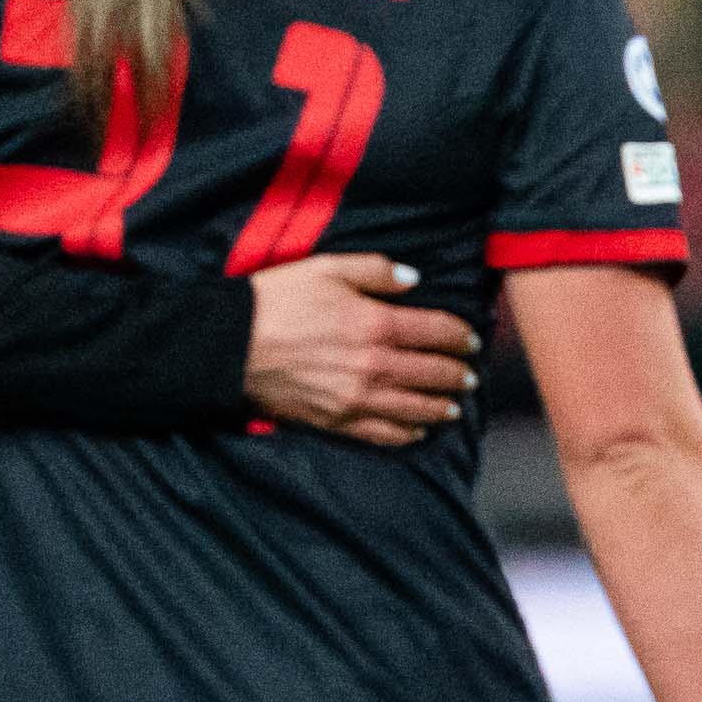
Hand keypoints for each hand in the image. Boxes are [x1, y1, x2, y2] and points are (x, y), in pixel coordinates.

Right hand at [241, 250, 479, 443]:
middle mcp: (374, 365)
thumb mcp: (326, 268)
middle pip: (432, 372)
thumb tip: (413, 278)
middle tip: (471, 375)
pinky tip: (418, 431)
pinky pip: (382, 433)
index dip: (459, 336)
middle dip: (457, 374)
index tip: (470, 339)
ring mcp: (357, 398)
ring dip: (440, 406)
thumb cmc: (277, 300)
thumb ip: (375, 271)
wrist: (230, 344)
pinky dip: (406, 433)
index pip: (436, 331)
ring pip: (414, 407)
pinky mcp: (336, 421)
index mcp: (376, 324)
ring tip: (455, 406)